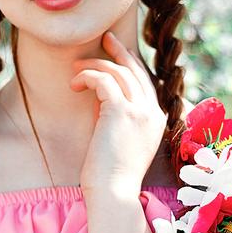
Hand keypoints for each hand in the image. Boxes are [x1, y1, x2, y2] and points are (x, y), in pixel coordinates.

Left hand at [70, 31, 167, 195]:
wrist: (114, 193)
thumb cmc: (112, 177)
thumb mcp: (122, 145)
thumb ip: (119, 123)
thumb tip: (102, 105)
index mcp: (156, 120)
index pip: (146, 83)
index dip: (131, 65)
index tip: (117, 54)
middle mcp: (152, 112)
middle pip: (137, 70)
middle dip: (120, 51)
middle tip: (104, 39)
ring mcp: (139, 111)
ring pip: (119, 71)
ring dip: (95, 65)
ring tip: (76, 68)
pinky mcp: (120, 111)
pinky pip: (103, 79)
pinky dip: (88, 76)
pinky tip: (75, 84)